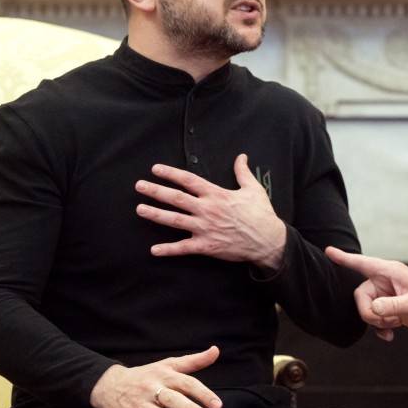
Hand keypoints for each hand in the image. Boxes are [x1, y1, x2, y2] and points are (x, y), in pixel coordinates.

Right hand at [88, 346, 223, 407]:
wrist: (108, 385)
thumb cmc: (147, 375)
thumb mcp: (168, 365)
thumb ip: (194, 361)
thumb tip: (216, 350)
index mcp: (164, 376)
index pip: (186, 383)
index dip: (203, 393)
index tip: (217, 405)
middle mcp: (152, 390)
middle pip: (171, 399)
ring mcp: (141, 406)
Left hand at [135, 154, 285, 270]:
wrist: (268, 240)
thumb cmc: (261, 214)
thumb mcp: (253, 189)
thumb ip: (243, 172)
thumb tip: (241, 156)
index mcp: (217, 194)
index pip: (189, 180)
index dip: (171, 174)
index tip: (155, 169)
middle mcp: (207, 210)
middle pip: (176, 198)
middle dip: (155, 191)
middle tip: (139, 186)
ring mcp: (205, 228)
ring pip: (174, 220)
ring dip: (155, 214)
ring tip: (139, 209)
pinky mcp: (206, 246)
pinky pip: (184, 248)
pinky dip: (168, 250)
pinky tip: (154, 250)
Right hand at [324, 247, 407, 340]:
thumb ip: (393, 306)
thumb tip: (373, 309)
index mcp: (390, 272)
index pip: (363, 263)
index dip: (344, 258)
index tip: (328, 251)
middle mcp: (386, 282)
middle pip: (360, 296)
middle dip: (369, 312)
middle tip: (386, 321)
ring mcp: (387, 296)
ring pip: (366, 309)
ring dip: (377, 322)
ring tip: (395, 325)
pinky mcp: (390, 309)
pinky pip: (374, 318)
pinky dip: (380, 328)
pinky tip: (390, 335)